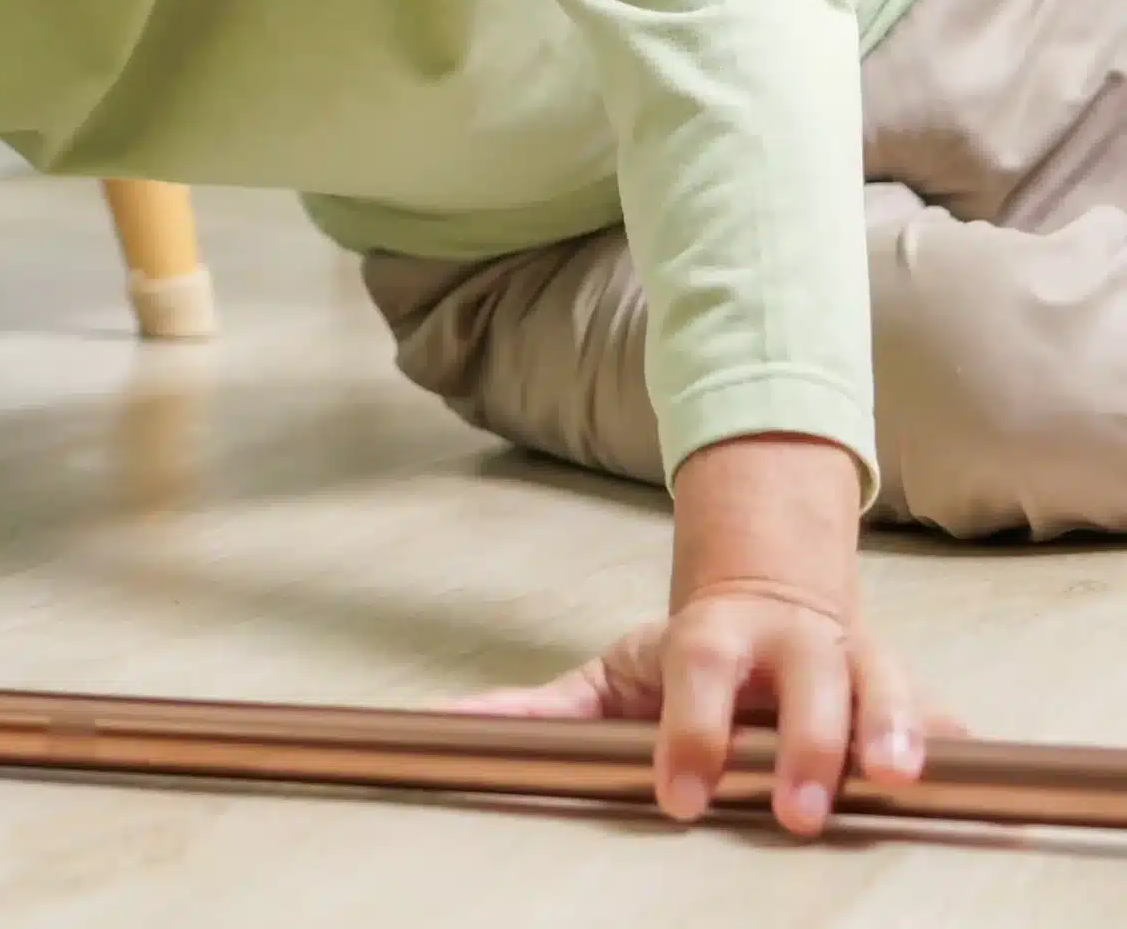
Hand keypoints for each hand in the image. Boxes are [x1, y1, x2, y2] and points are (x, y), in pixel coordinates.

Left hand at [452, 433, 964, 837]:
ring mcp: (851, 657)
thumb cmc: (688, 656)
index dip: (689, 733)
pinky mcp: (902, 682)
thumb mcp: (611, 673)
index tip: (678, 794)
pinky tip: (958, 771)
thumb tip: (443, 727)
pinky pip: (935, 710)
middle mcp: (789, 643)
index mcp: (711, 641)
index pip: (697, 679)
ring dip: (889, 732)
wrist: (770, 592)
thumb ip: (538, 710)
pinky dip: (946, 738)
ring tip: (895, 780)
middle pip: (803, 682)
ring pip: (881, 685)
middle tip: (796, 808)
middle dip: (804, 743)